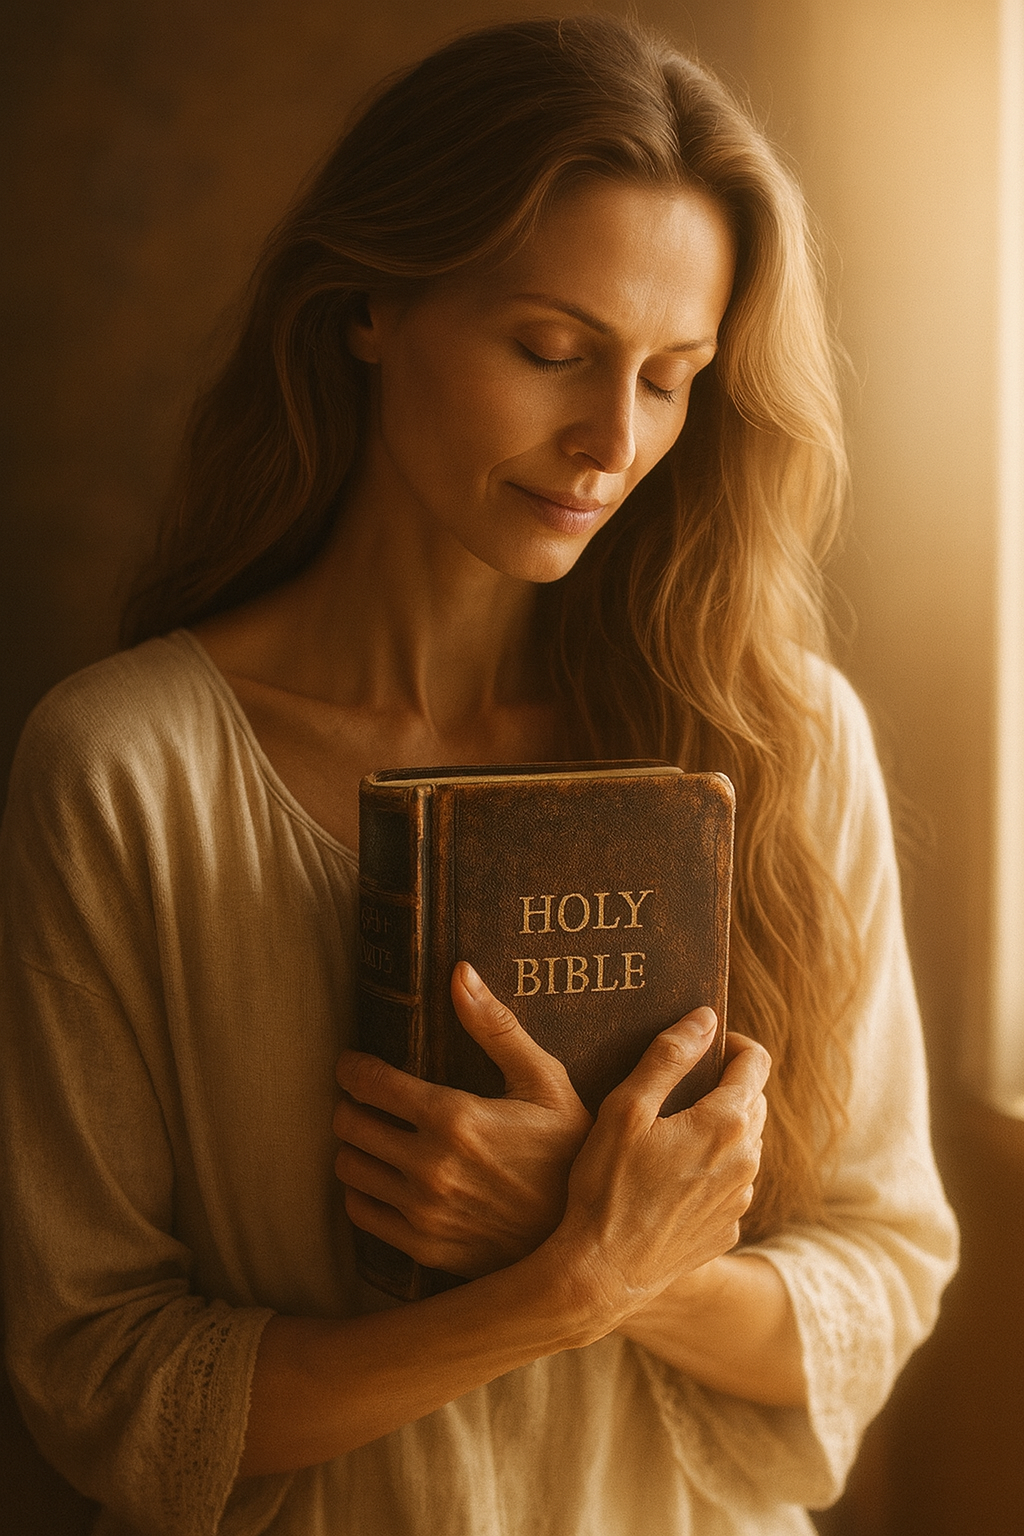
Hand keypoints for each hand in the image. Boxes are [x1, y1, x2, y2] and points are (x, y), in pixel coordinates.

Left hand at [334, 962, 592, 1276]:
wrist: (586, 1236)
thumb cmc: (570, 1149)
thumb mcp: (544, 1081)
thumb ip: (495, 1027)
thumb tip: (459, 972)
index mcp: (454, 1116)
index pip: (368, 1082)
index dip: (352, 1067)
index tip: (353, 1063)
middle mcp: (430, 1165)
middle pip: (349, 1123)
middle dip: (351, 1103)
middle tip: (366, 1098)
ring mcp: (423, 1211)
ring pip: (348, 1168)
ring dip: (353, 1146)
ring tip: (373, 1135)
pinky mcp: (423, 1246)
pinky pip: (362, 1212)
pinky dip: (361, 1191)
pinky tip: (382, 1177)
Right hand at [546, 1016, 768, 1320]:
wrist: (603, 1273)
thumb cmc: (606, 1186)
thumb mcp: (625, 1109)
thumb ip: (668, 1057)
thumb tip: (705, 1019)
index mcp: (726, 1122)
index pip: (755, 1062)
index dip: (733, 1044)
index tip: (706, 1042)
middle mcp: (747, 1160)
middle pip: (754, 1101)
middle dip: (726, 1084)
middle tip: (681, 1085)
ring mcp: (741, 1199)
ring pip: (745, 1144)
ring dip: (721, 1129)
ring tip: (671, 1132)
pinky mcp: (729, 1229)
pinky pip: (731, 1184)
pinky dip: (712, 1170)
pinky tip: (670, 1178)